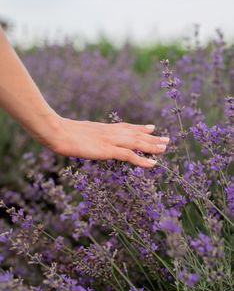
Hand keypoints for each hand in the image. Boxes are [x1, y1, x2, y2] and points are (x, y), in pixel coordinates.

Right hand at [47, 116, 168, 167]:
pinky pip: (129, 155)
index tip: (151, 128)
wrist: (59, 132)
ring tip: (165, 148)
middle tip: (166, 139)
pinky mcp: (108, 150)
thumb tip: (90, 137)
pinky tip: (152, 164)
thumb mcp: (80, 131)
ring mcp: (111, 141)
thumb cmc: (64, 132)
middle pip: (136, 135)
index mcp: (105, 128)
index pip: (127, 127)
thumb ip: (90, 134)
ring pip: (137, 143)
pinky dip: (142, 160)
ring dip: (152, 146)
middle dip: (152, 138)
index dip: (140, 128)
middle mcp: (111, 132)